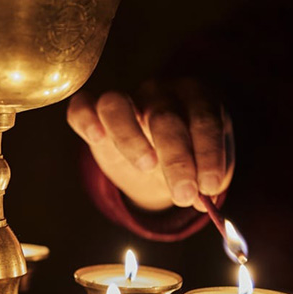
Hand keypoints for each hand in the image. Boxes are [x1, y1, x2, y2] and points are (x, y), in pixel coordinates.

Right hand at [67, 78, 232, 211]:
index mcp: (196, 98)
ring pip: (118, 105)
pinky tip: (96, 137)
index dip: (208, 154)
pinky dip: (86, 119)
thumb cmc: (187, 158)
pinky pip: (83, 106)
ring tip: (146, 167)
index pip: (204, 119)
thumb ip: (206, 181)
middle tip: (183, 194)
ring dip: (130, 137)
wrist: (157, 160)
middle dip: (176, 159)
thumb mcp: (204, 169)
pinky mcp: (93, 109)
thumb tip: (205, 202)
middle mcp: (160, 92)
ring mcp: (124, 97)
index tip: (210, 187)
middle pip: (164, 118)